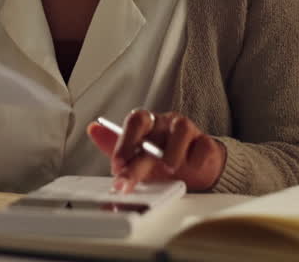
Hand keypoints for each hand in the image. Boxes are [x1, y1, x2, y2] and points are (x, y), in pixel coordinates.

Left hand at [87, 109, 225, 192]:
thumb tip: (92, 129)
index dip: (124, 141)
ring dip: (172, 152)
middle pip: (151, 125)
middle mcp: (165, 123)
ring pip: (181, 128)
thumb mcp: (135, 157)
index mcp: (147, 124)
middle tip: (127, 178)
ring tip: (167, 169)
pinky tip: (192, 168)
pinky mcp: (207, 143)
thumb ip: (114, 146)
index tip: (116, 165)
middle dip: (137, 156)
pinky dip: (197, 158)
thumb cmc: (162, 160)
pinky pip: (204, 145)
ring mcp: (187, 130)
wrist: (194, 169)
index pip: (134, 121)